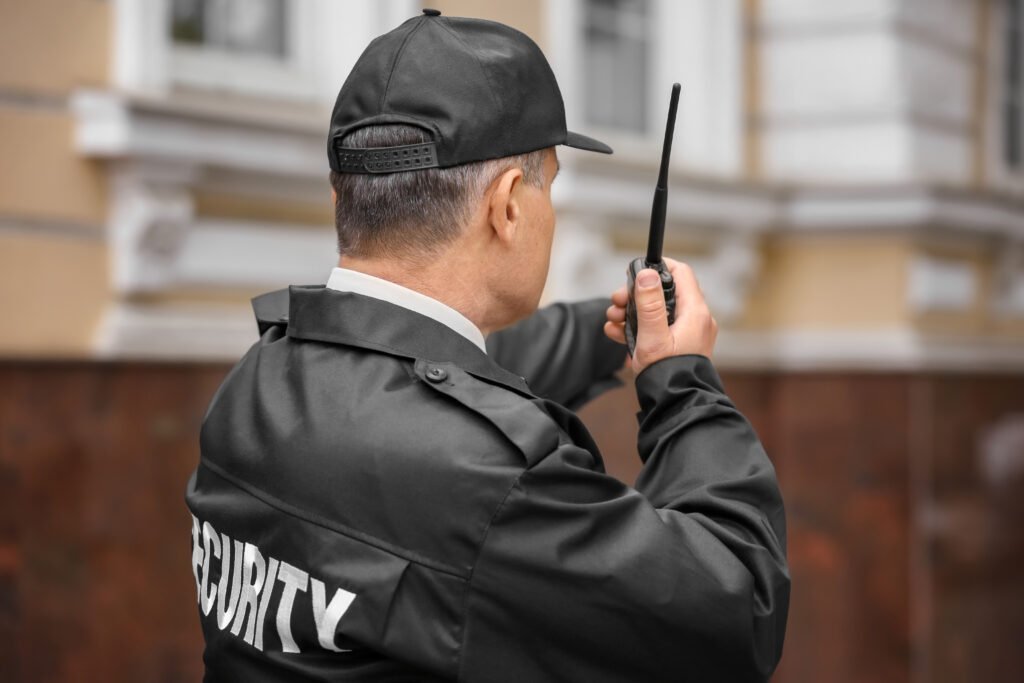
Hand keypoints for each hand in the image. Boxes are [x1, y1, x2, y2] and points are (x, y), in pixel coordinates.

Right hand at [604, 257, 717, 374]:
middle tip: (616, 302)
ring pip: (658, 311)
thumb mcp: (653, 337)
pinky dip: (639, 327)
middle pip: (664, 292)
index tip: (635, 273)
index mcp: (694, 313)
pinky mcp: (679, 345)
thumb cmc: (667, 375)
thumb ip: (649, 304)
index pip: (681, 273)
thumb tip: (647, 273)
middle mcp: (695, 319)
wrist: (676, 406)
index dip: (658, 268)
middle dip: (636, 295)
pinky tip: (617, 333)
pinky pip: (659, 327)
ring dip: (632, 312)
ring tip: (612, 320)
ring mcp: (687, 332)